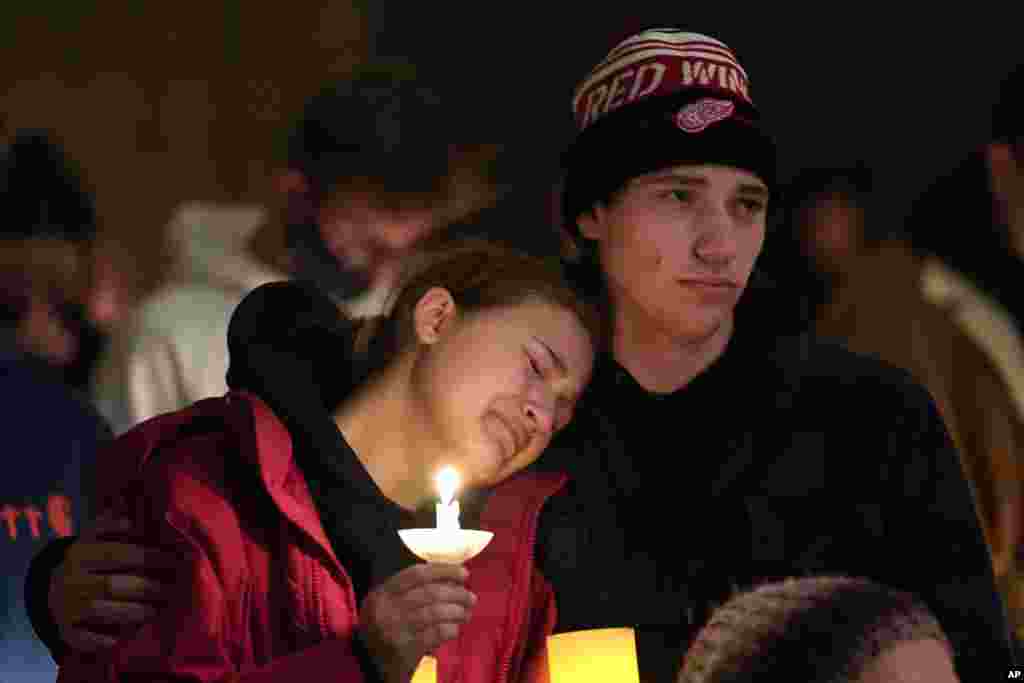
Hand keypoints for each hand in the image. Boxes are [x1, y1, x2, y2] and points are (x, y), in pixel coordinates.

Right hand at [49, 515, 178, 651]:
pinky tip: (131, 634)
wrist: (53, 589)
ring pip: (101, 612)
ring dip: (134, 612)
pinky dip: (107, 639)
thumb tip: (135, 520)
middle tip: (173, 589)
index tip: (175, 560)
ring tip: (159, 610)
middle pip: (111, 585)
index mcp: (78, 553)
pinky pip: (85, 639)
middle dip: (147, 587)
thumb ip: (113, 525)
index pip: (117, 554)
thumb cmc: (89, 560)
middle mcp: (69, 581)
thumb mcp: (96, 537)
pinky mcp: (65, 632)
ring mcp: (64, 608)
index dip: (149, 557)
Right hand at [357, 563, 475, 682]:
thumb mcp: (388, 606)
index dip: (444, 571)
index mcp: (381, 594)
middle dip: (457, 593)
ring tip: (466, 614)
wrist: (370, 669)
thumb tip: (452, 579)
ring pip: (435, 612)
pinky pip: (435, 634)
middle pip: (430, 593)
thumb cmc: (385, 633)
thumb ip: (412, 591)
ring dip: (457, 612)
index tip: (464, 573)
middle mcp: (385, 609)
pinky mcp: (403, 651)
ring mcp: (393, 630)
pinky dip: (450, 629)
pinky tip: (455, 630)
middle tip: (471, 598)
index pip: (417, 574)